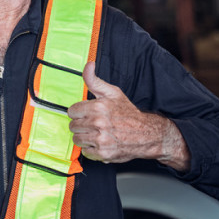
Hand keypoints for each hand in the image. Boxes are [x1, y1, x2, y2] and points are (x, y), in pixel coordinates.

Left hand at [67, 62, 188, 169]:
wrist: (147, 134)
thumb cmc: (128, 113)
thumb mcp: (112, 93)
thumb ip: (94, 80)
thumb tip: (88, 65)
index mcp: (98, 107)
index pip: (71, 111)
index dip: (79, 112)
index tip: (87, 114)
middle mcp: (99, 123)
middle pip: (73, 126)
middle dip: (81, 124)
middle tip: (94, 124)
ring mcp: (101, 139)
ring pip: (77, 139)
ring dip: (85, 137)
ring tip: (97, 133)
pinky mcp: (103, 154)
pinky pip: (85, 152)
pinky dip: (91, 149)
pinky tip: (101, 143)